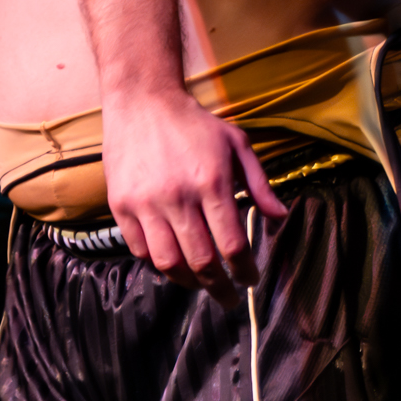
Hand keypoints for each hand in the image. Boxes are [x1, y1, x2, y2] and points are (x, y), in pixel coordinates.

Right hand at [103, 86, 286, 285]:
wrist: (142, 101)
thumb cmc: (194, 124)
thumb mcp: (236, 143)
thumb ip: (260, 183)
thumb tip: (280, 218)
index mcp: (211, 182)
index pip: (231, 245)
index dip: (244, 270)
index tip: (250, 279)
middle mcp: (177, 197)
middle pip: (201, 262)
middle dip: (220, 288)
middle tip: (229, 298)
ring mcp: (145, 203)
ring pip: (168, 263)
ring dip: (188, 282)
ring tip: (201, 285)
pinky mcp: (121, 205)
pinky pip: (140, 249)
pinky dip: (157, 264)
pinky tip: (172, 263)